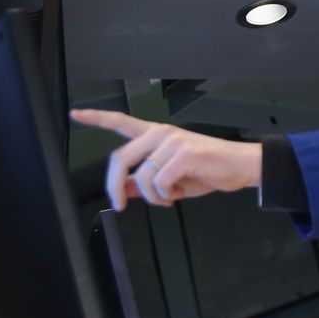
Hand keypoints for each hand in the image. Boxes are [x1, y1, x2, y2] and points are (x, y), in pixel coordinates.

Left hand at [70, 108, 262, 210]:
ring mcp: (173, 141)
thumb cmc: (210, 170)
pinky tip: (179, 194)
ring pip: (142, 177)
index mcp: (157, 135)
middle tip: (119, 204)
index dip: (97, 118)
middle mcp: (162, 133)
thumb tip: (123, 189)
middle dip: (113, 186)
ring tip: (170, 197)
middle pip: (120, 158)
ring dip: (153, 197)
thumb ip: (146, 181)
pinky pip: (159, 182)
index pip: (122, 123)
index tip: (76, 114)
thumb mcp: (172, 179)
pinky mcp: (184, 153)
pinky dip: (166, 196)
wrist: (242, 167)